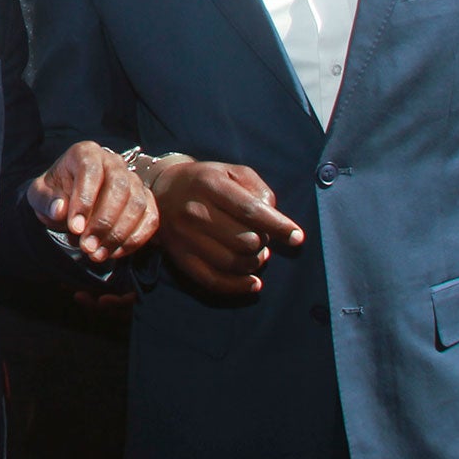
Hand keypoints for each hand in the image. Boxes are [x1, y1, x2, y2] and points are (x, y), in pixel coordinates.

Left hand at [26, 141, 157, 264]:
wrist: (71, 198)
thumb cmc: (55, 193)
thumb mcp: (39, 194)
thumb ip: (45, 200)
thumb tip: (60, 210)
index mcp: (86, 153)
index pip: (90, 170)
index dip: (84, 199)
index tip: (75, 227)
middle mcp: (113, 162)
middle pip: (119, 187)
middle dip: (104, 221)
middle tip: (87, 247)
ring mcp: (133, 179)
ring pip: (137, 204)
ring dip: (119, 234)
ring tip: (97, 254)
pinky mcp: (145, 199)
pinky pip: (150, 217)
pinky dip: (135, 238)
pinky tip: (114, 252)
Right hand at [149, 160, 303, 297]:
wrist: (161, 191)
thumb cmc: (206, 181)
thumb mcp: (232, 172)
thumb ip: (258, 189)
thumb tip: (273, 216)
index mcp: (209, 185)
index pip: (251, 210)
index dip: (278, 226)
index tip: (297, 237)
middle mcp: (194, 211)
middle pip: (245, 240)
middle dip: (263, 242)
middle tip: (262, 237)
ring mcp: (185, 237)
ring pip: (233, 262)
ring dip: (254, 262)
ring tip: (256, 253)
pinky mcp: (180, 257)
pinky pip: (213, 280)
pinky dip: (238, 286)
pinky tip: (253, 283)